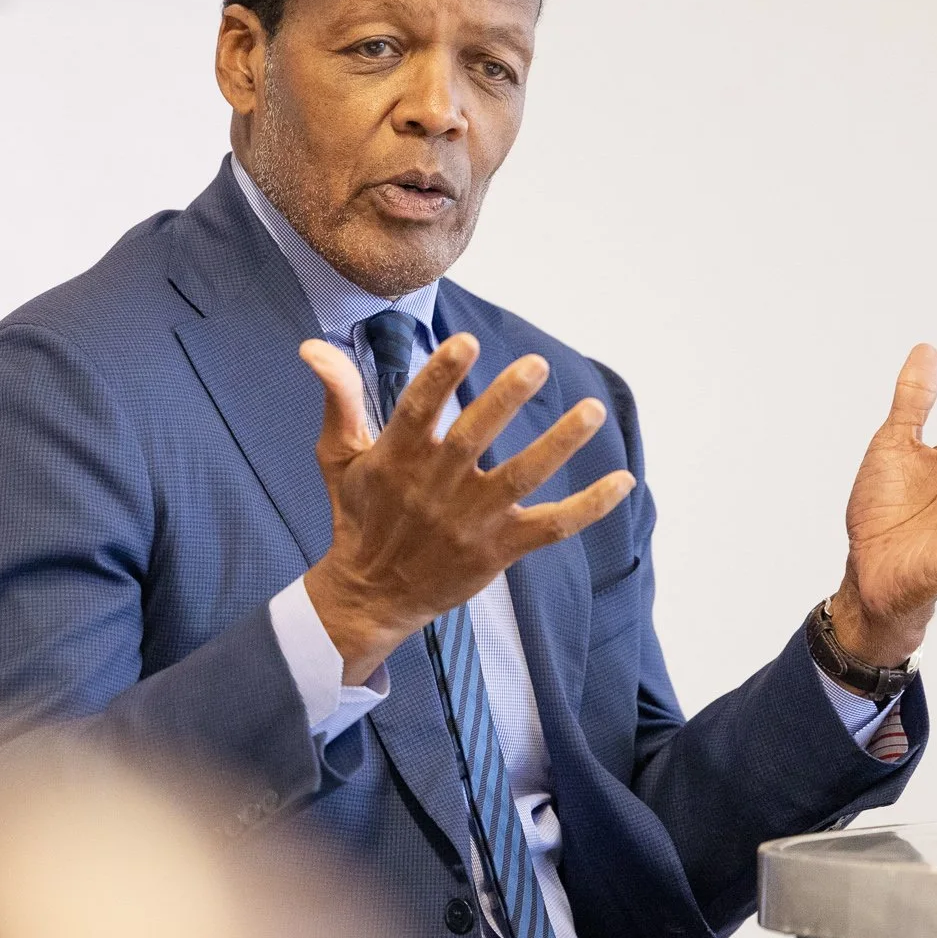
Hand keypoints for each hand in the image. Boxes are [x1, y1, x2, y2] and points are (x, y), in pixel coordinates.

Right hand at [299, 333, 635, 682]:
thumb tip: (312, 347)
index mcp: (396, 458)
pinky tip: (623, 481)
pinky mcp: (499, 551)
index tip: (465, 342)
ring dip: (558, 445)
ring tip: (590, 411)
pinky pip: (552, 527)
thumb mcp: (339, 457)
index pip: (418, 409)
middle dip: (505, 400)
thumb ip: (339, 398)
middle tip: (536, 365)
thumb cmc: (358, 516)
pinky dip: (589, 507)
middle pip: (474, 438)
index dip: (441, 375)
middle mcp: (435, 488)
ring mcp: (470, 521)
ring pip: (522, 478)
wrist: (371, 595)